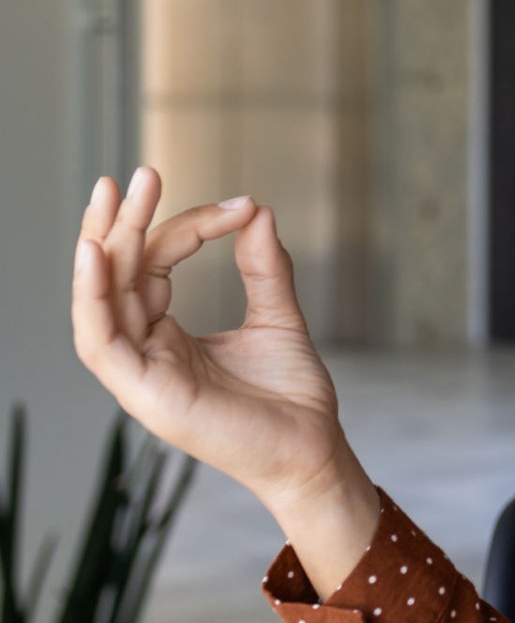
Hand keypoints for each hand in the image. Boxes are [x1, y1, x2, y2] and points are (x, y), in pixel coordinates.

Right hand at [70, 165, 356, 510]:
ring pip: (101, 302)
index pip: (154, 266)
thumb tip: (256, 210)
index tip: (239, 205)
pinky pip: (102, 342)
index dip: (187, 227)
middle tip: (141, 174)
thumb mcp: (278, 317)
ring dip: (103, 247)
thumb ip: (263, 267)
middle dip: (123, 222)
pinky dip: (94, 298)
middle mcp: (145, 351)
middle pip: (117, 277)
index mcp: (166, 335)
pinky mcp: (145, 393)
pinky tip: (97, 254)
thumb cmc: (290, 396)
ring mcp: (140, 374)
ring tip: (113, 197)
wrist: (313, 449)